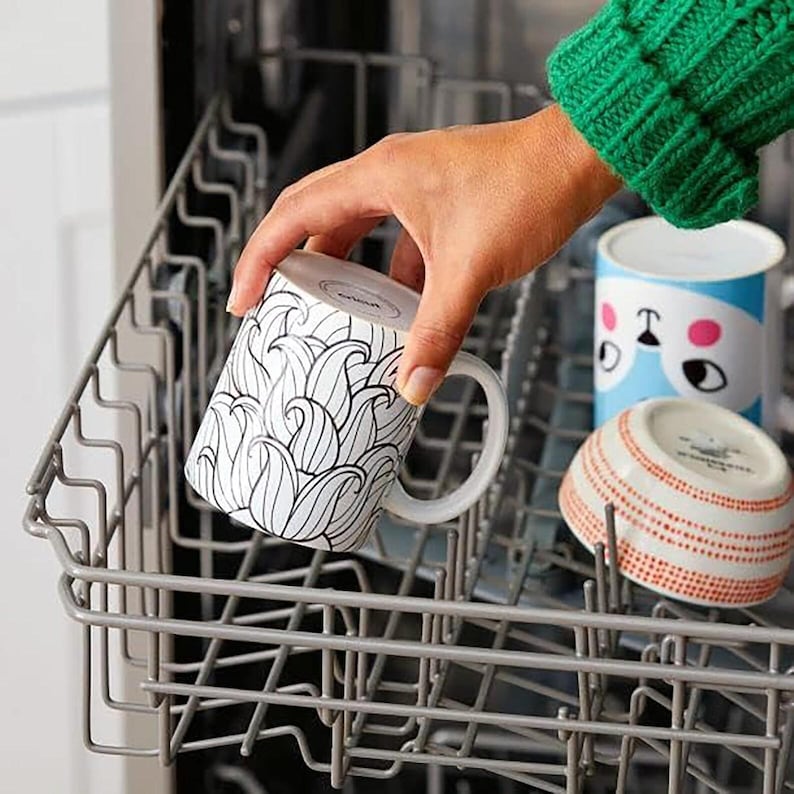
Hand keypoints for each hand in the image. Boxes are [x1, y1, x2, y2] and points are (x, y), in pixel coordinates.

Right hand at [228, 104, 620, 403]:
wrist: (579, 160)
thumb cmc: (527, 189)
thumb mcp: (470, 269)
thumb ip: (438, 331)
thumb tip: (414, 386)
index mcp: (379, 177)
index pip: (295, 215)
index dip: (261, 259)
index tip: (244, 300)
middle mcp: (388, 175)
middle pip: (316, 219)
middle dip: (292, 265)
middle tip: (277, 307)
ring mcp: (413, 186)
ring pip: (357, 229)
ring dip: (343, 270)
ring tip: (333, 313)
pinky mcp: (438, 201)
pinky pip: (396, 239)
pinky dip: (390, 273)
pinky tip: (399, 307)